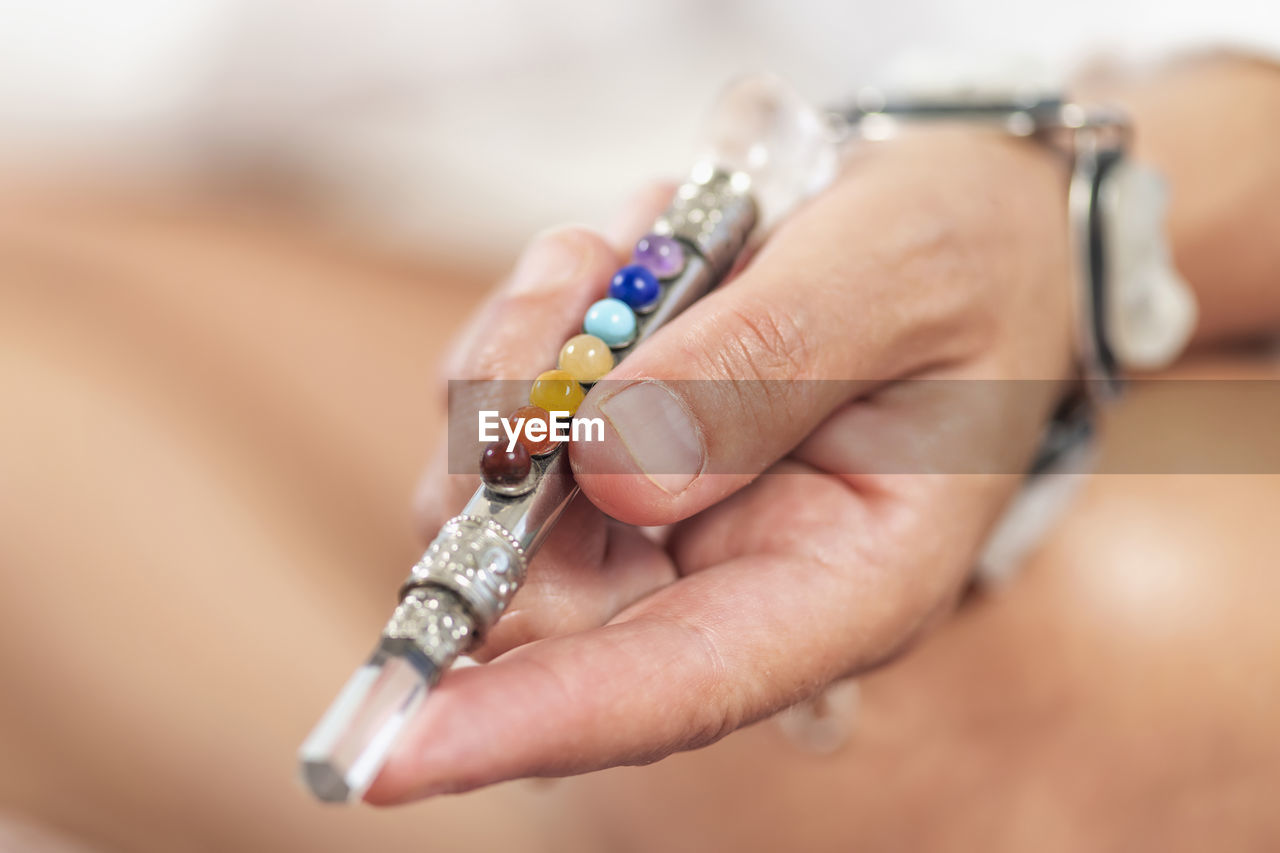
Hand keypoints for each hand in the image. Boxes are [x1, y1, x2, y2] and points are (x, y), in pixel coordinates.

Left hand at [368, 129, 1073, 802]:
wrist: (963, 219)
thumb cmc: (969, 256)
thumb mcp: (899, 280)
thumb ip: (763, 369)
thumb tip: (605, 468)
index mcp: (841, 579)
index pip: (676, 686)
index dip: (536, 721)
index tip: (396, 752)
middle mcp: (733, 571)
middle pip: (543, 597)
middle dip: (503, 466)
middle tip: (560, 321)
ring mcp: (662, 509)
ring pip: (498, 490)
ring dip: (525, 357)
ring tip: (629, 254)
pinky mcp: (616, 444)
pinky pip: (504, 407)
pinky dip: (531, 321)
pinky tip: (619, 257)